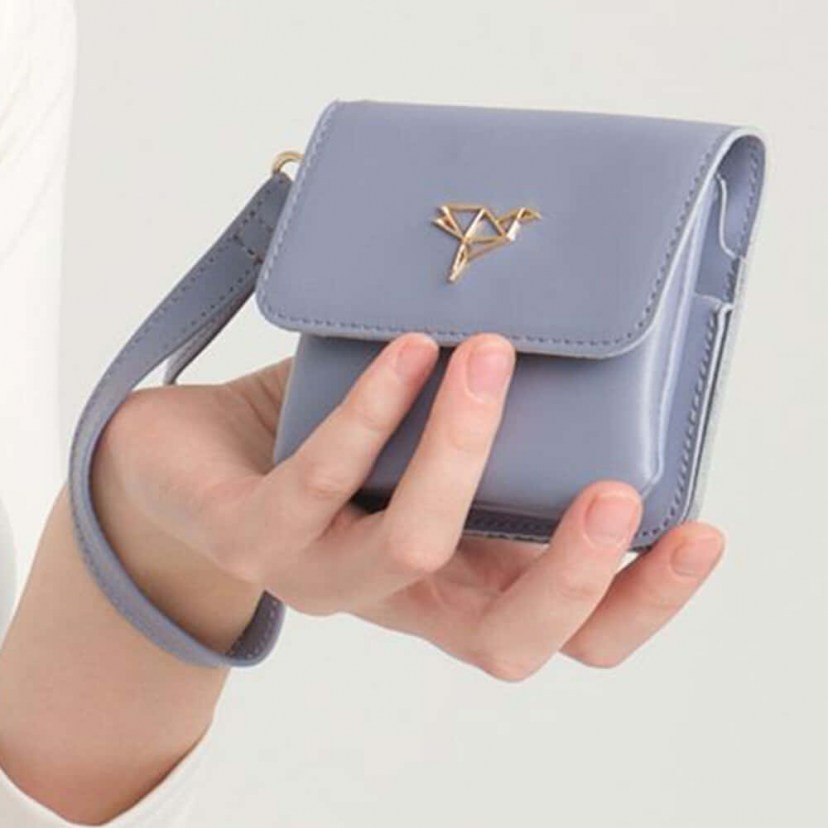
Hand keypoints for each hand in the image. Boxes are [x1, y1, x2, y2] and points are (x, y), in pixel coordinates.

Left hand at [92, 333, 723, 678]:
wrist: (186, 461)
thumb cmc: (326, 443)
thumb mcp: (424, 436)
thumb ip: (493, 414)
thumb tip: (571, 333)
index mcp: (458, 580)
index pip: (566, 627)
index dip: (637, 602)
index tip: (701, 532)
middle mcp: (399, 594)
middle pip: (506, 641)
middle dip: (573, 574)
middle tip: (619, 490)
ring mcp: (322, 575)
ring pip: (411, 549)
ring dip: (464, 452)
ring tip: (490, 354)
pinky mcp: (254, 536)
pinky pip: (321, 482)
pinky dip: (375, 412)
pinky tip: (410, 348)